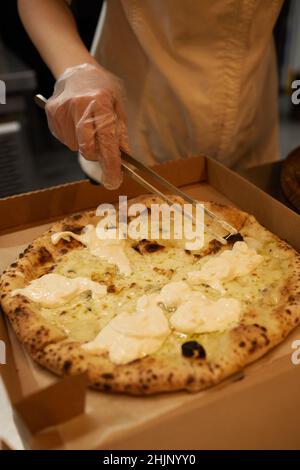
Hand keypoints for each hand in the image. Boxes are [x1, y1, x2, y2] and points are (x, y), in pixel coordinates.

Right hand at [45, 63, 128, 188]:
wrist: (77, 71)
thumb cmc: (102, 90)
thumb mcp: (119, 106)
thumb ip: (121, 133)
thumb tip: (124, 160)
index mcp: (101, 101)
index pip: (107, 141)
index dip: (111, 164)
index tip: (114, 180)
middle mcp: (79, 105)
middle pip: (87, 149)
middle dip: (97, 157)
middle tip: (104, 153)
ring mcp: (63, 110)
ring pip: (76, 146)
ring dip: (86, 144)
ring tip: (89, 125)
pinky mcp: (52, 115)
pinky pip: (66, 140)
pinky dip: (75, 139)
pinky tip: (77, 123)